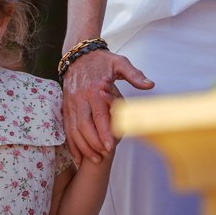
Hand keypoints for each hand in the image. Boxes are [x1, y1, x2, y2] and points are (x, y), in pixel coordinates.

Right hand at [60, 48, 151, 165]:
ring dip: (83, 146)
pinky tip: (78, 155)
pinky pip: (67, 128)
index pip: (98, 115)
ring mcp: (70, 103)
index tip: (110, 147)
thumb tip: (150, 84)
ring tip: (94, 160)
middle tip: (103, 156)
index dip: (103, 132)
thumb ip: (134, 75)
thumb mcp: (120, 62)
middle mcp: (80, 98)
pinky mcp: (65, 107)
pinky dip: (72, 143)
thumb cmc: (102, 60)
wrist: (78, 54)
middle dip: (93, 144)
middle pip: (84, 126)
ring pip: (74, 130)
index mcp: (94, 89)